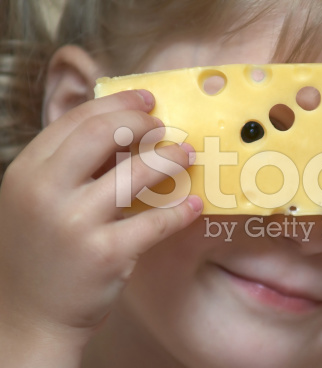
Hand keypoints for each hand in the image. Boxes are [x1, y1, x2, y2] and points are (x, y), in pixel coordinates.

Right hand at [0, 90, 201, 341]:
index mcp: (27, 172)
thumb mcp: (38, 201)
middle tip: (165, 126)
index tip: (146, 99)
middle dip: (141, 122)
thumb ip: (71, 168)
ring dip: (170, 159)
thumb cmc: (41, 252)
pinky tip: (195, 205)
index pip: (77, 120)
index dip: (117, 103)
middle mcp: (45, 192)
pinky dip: (180, 212)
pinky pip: (155, 223)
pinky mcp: (104, 254)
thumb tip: (124, 133)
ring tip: (188, 155)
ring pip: (135, 174)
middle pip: (102, 134)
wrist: (28, 316)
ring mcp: (74, 223)